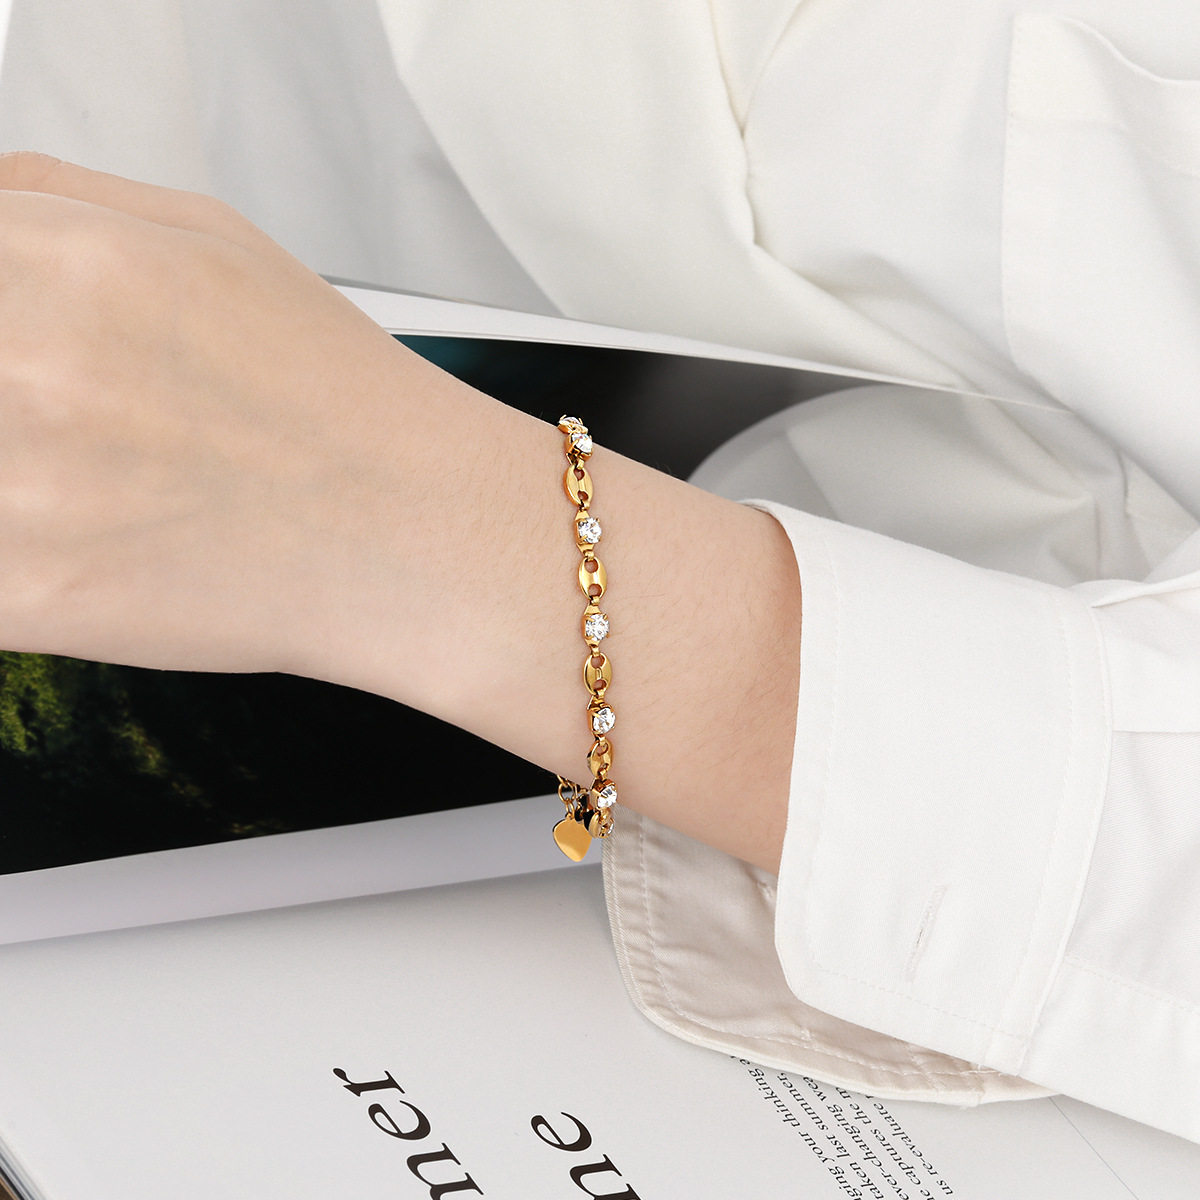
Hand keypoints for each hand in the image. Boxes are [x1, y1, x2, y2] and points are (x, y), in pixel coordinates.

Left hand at [0, 153, 800, 870]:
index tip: (27, 357)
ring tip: (96, 486)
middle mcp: (26, 356)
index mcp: (62, 256)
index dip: (3, 322)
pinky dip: (18, 561)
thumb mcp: (210, 237)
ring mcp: (19, 482)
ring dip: (17, 477)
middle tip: (79, 427)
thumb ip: (53, 197)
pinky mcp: (26, 595)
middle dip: (14, 401)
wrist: (423, 536)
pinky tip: (87, 548)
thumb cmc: (338, 398)